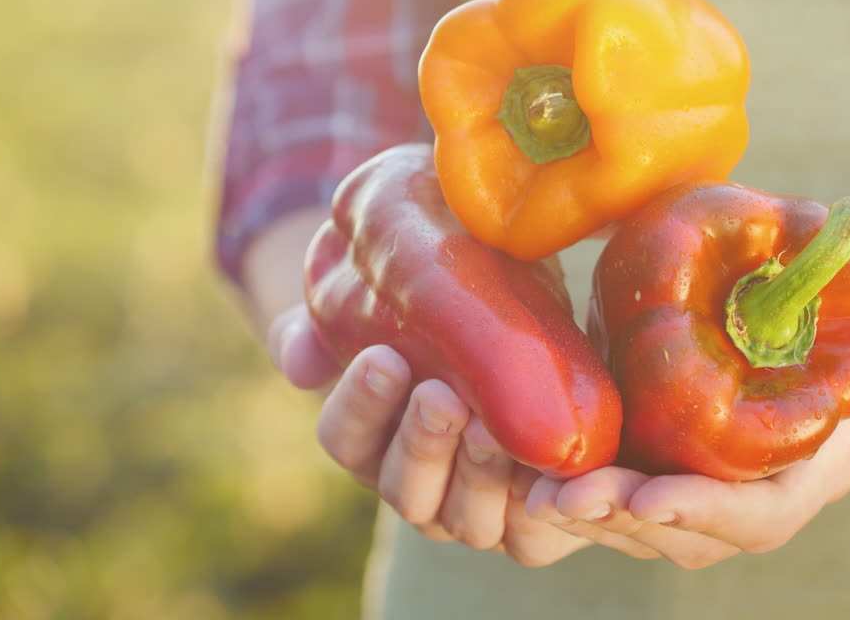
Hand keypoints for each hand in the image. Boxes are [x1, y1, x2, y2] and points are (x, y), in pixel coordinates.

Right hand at [266, 304, 591, 566]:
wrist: (531, 341)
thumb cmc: (449, 320)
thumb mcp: (391, 307)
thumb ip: (324, 327)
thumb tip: (298, 365)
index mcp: (371, 444)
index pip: (344, 439)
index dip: (360, 404)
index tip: (384, 357)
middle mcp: (418, 489)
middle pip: (403, 488)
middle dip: (421, 442)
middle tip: (441, 394)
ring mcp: (474, 516)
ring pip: (465, 519)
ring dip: (478, 474)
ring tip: (492, 425)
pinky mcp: (533, 528)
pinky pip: (533, 541)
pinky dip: (542, 513)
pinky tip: (551, 475)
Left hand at [526, 264, 849, 568]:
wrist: (821, 307)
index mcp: (812, 463)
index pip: (764, 511)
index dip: (710, 512)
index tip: (650, 498)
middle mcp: (755, 487)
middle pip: (691, 534)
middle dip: (627, 523)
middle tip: (564, 498)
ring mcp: (705, 478)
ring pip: (645, 525)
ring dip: (590, 516)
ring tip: (535, 491)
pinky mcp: (662, 455)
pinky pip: (618, 493)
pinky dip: (575, 489)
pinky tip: (526, 465)